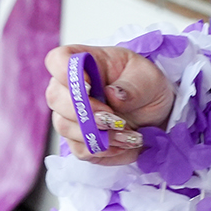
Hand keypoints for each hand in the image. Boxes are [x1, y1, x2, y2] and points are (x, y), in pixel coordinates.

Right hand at [42, 44, 174, 164]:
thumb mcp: (149, 79)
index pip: (58, 60)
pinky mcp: (78, 140)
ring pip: (65, 126)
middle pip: (55, 97)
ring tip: (129, 134)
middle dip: (86, 112)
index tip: (90, 88)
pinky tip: (124, 144)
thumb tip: (113, 94)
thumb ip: (132, 86)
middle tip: (114, 119)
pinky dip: (104, 150)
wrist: (154, 114)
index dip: (67, 74)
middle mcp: (70, 87)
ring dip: (98, 134)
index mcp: (85, 62)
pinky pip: (81, 149)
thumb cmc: (146, 87)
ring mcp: (70, 115)